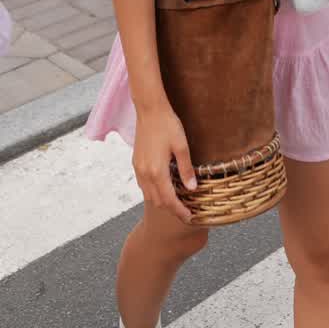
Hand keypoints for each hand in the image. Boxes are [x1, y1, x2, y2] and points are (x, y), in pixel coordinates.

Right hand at [132, 103, 197, 222]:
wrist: (149, 110)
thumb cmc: (168, 125)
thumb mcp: (181, 146)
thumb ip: (186, 169)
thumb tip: (192, 189)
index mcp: (157, 172)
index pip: (169, 200)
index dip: (179, 211)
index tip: (189, 217)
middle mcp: (144, 174)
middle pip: (158, 201)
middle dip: (171, 209)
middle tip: (186, 210)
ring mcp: (138, 169)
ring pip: (149, 195)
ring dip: (162, 201)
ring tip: (177, 200)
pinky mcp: (136, 163)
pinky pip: (144, 185)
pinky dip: (154, 191)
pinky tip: (165, 186)